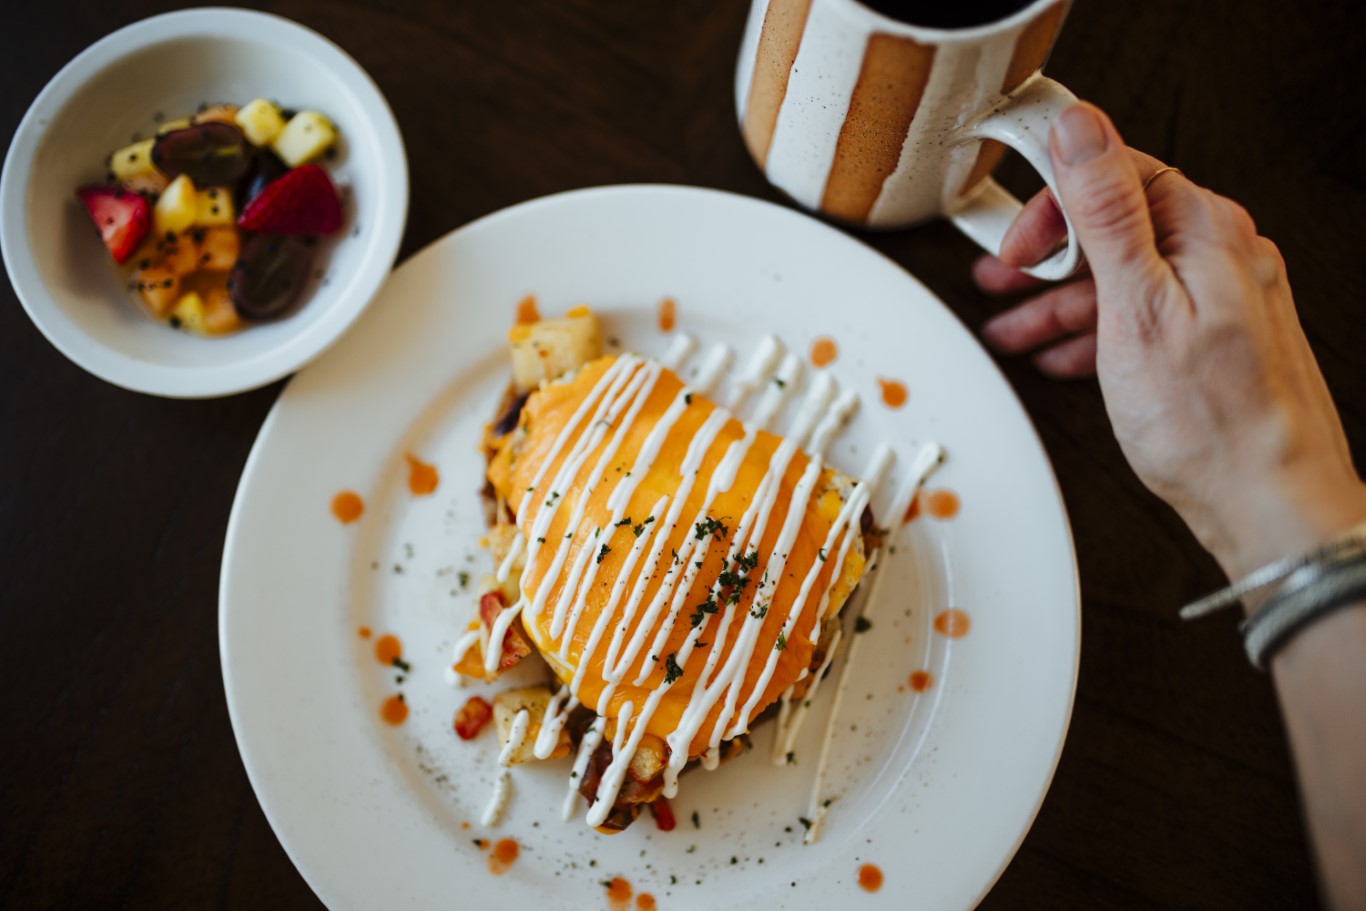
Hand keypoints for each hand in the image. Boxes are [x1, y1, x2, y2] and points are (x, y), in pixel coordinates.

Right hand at [976, 102, 1365, 579]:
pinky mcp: (1216, 340)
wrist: (1267, 502)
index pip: (1117, 173)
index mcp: (1207, 231)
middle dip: (1049, 255)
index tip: (1013, 226)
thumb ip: (1107, 211)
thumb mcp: (1137, 305)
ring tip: (1012, 329)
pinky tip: (1066, 357)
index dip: (1053, 198)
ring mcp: (1223, 299)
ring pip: (1125, 278)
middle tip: (1000, 277)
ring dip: (1061, 301)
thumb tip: (1081, 129)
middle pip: (1118, 227)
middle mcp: (1224, 255)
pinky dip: (1097, 331)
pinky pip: (1144, 316)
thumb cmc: (1209, 421)